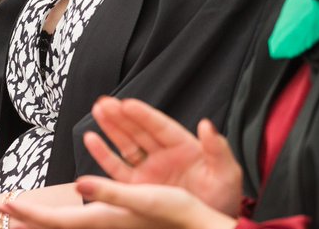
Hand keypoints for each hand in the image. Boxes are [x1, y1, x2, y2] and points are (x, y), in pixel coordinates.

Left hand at [2, 178, 238, 228]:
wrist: (196, 226)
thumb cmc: (174, 211)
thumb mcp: (142, 197)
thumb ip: (110, 191)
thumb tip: (80, 185)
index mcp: (102, 219)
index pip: (57, 220)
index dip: (30, 214)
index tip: (6, 206)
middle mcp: (102, 224)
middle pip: (57, 224)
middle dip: (30, 217)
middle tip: (3, 208)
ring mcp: (110, 223)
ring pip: (69, 221)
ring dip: (46, 214)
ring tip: (26, 208)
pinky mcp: (118, 218)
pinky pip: (84, 215)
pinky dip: (69, 209)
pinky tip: (69, 199)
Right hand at [84, 97, 242, 215]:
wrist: (210, 224)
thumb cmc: (223, 198)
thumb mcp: (227, 172)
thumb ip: (217, 148)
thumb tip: (207, 125)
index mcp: (184, 146)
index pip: (160, 126)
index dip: (143, 114)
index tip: (128, 103)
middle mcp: (164, 155)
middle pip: (139, 130)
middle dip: (121, 115)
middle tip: (104, 102)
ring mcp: (150, 170)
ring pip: (126, 144)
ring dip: (111, 127)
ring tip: (97, 110)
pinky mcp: (139, 187)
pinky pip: (118, 168)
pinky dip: (104, 154)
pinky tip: (92, 139)